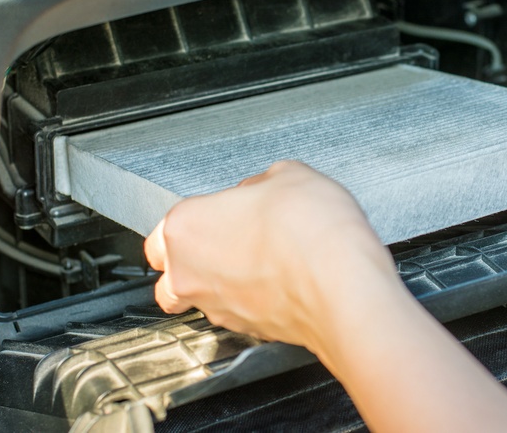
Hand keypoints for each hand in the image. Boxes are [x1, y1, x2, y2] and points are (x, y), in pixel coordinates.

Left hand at [143, 160, 394, 349]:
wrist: (344, 289)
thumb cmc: (312, 234)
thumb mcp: (289, 175)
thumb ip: (260, 183)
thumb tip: (260, 192)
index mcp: (187, 227)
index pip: (162, 230)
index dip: (194, 219)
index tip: (220, 211)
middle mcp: (190, 274)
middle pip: (170, 274)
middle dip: (192, 261)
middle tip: (229, 241)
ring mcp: (218, 308)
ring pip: (201, 299)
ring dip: (221, 283)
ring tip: (260, 263)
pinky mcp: (248, 331)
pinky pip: (237, 313)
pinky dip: (252, 301)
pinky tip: (281, 282)